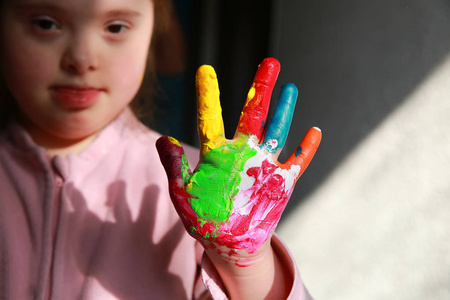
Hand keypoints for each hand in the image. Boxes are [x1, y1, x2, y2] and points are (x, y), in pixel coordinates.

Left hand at [156, 58, 320, 255]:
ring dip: (285, 110)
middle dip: (262, 89)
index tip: (205, 70)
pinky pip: (297, 163)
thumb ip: (175, 166)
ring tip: (290, 87)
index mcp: (216, 155)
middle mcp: (242, 154)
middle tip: (270, 62)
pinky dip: (305, 149)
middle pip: (254, 114)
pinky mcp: (281, 183)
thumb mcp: (183, 193)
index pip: (211, 118)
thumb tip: (162, 138)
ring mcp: (263, 166)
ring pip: (277, 131)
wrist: (229, 243)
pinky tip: (313, 131)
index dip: (208, 95)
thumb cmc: (204, 219)